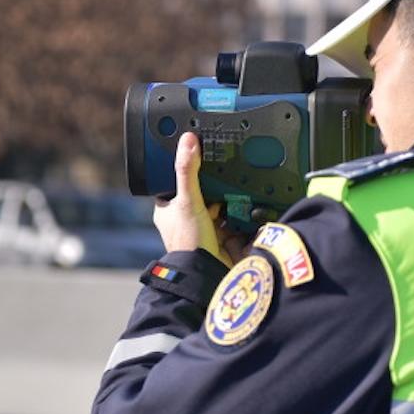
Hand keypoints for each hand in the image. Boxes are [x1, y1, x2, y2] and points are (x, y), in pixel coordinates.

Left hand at [153, 132, 249, 266]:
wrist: (207, 274)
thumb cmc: (188, 241)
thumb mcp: (188, 200)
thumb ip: (188, 170)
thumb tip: (188, 140)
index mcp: (168, 210)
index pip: (175, 183)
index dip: (186, 171)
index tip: (199, 156)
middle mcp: (183, 219)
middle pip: (199, 193)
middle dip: (212, 185)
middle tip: (223, 170)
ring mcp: (202, 229)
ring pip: (216, 205)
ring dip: (226, 198)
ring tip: (236, 184)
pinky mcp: (220, 238)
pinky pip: (230, 219)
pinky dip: (237, 213)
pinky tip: (245, 203)